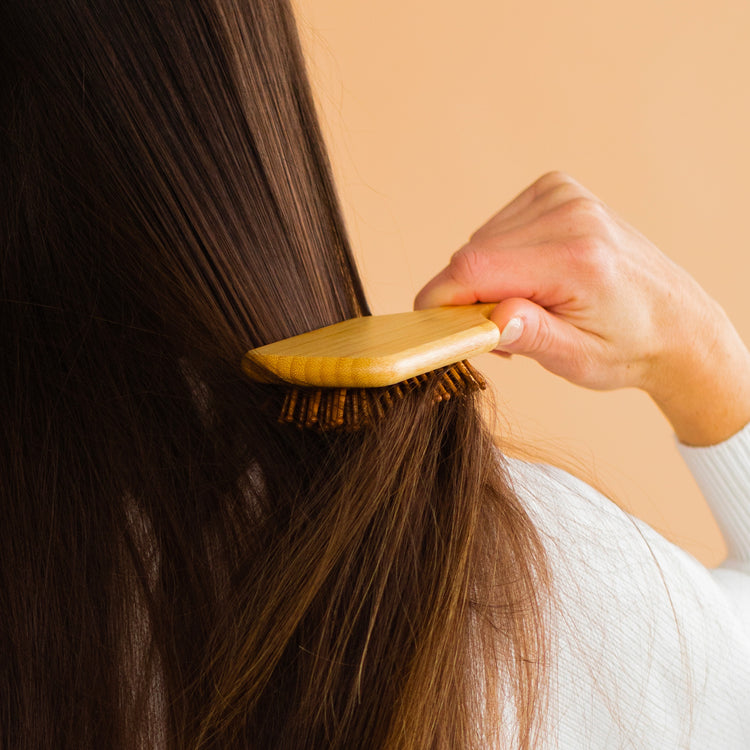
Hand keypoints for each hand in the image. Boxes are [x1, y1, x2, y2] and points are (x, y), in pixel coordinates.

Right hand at [415, 171, 749, 444]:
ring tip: (523, 306)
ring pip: (480, 240)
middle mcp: (571, 216)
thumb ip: (531, 336)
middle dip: (467, 297)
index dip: (440, 300)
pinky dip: (499, 257)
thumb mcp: (578, 359)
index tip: (434, 328)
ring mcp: (565, 197)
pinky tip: (529, 278)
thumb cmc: (628, 346)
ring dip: (484, 278)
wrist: (675, 323)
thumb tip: (484, 320)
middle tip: (501, 330)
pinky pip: (497, 227)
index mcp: (577, 259)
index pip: (474, 268)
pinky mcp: (558, 191)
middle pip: (472, 254)